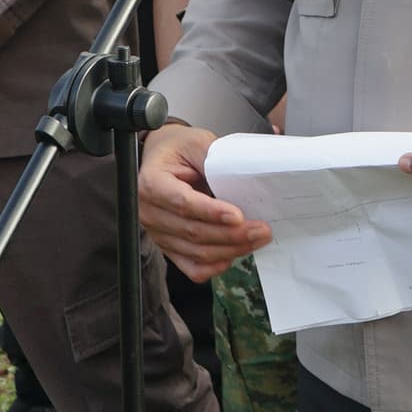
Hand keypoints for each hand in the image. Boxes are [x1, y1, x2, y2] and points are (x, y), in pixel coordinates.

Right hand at [138, 124, 271, 280]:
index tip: (238, 216)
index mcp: (152, 183)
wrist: (163, 158)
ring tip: (256, 239)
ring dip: (230, 250)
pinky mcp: (168, 247)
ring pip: (196, 252)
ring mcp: (158, 233)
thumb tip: (241, 178)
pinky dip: (214, 266)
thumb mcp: (197, 143)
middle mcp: (150, 212)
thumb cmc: (178, 149)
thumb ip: (214, 160)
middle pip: (193, 232)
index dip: (211, 212)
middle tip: (261, 229)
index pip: (182, 203)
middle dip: (231, 235)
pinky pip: (191, 267)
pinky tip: (233, 255)